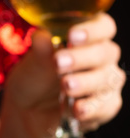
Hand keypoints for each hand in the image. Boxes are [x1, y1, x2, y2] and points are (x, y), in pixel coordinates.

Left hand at [3, 14, 123, 137]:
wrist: (28, 110)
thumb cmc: (35, 77)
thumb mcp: (33, 63)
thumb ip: (40, 49)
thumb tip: (41, 37)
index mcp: (88, 39)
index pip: (103, 26)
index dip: (93, 29)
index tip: (72, 35)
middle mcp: (103, 58)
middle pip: (105, 53)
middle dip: (82, 58)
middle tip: (59, 63)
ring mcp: (107, 81)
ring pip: (108, 79)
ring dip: (86, 83)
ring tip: (66, 86)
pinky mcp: (106, 105)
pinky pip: (107, 106)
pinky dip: (92, 108)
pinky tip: (77, 110)